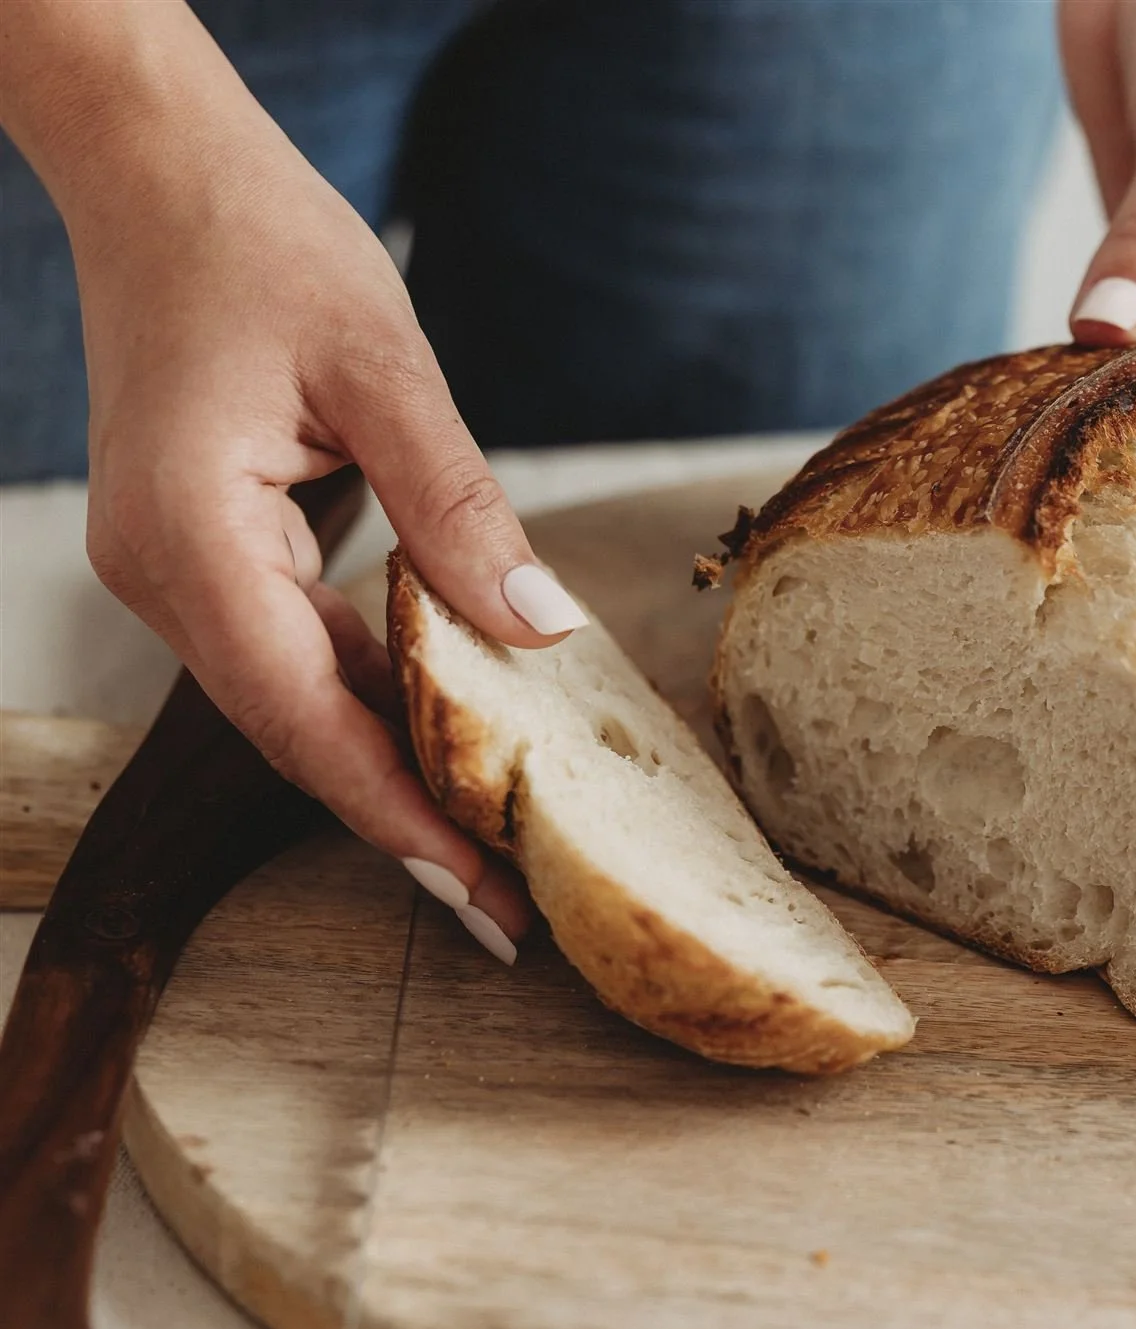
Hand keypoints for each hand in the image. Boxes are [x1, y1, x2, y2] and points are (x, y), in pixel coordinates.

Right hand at [0, 3, 572, 959]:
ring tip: (499, 842)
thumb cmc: (263, 246)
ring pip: (294, 700)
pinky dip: (374, 694)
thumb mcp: (386, 370)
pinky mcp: (207, 549)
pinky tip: (451, 731)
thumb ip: (459, 511)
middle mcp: (164, 573)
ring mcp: (175, 567)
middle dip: (402, 821)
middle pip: (294, 731)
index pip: (302, 714)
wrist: (163, 176)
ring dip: (391, 767)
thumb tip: (540, 632)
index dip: (395, 812)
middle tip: (512, 912)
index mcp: (191, 535)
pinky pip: (295, 647)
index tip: (481, 894)